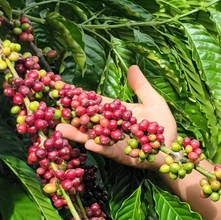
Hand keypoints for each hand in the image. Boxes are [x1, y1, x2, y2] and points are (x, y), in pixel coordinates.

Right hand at [55, 65, 177, 168]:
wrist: (171, 148)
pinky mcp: (119, 153)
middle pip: (87, 118)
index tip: (61, 88)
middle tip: (50, 108)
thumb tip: (132, 66)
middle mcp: (109, 125)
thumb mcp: (153, 101)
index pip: (94, 101)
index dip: (79, 96)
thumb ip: (141, 86)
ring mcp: (112, 140)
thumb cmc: (163, 125)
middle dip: (69, 114)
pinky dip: (98, 146)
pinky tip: (88, 143)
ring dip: (76, 132)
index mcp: (115, 111)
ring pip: (90, 135)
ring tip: (59, 128)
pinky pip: (106, 149)